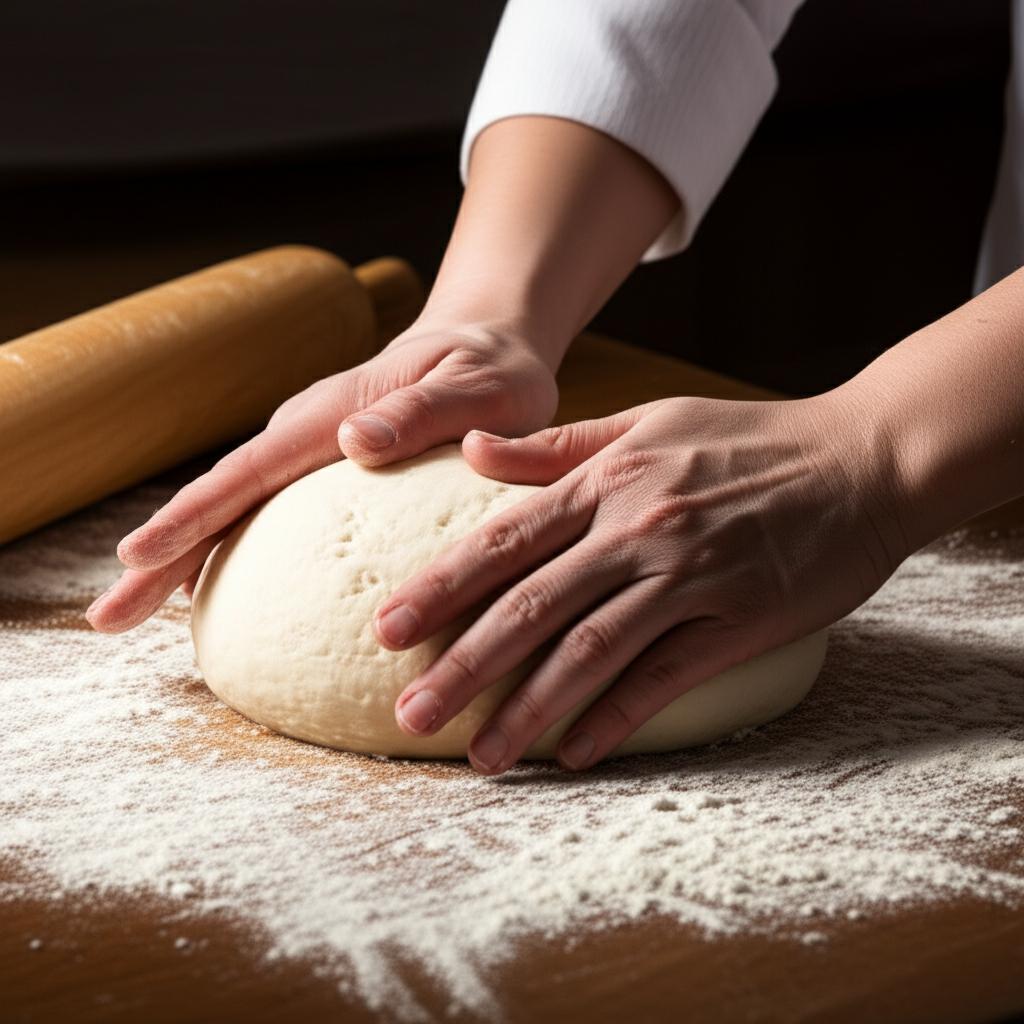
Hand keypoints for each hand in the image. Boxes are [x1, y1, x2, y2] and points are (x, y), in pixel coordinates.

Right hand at [86, 319, 558, 631]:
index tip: (139, 556)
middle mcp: (310, 430)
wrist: (486, 345)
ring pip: (236, 505)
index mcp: (336, 413)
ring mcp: (311, 450)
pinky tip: (204, 584)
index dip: (194, 514)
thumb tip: (354, 441)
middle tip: (107, 616)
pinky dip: (226, 545)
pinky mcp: (323, 469)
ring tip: (133, 609)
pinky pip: (264, 510)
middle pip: (224, 494)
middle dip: (163, 552)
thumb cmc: (491, 370)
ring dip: (182, 555)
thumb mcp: (478, 387)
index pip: (252, 470)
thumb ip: (423, 412)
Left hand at [376, 392, 909, 773]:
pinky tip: (574, 752)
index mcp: (609, 480)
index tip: (386, 630)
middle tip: (408, 715)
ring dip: (528, 710)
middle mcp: (639, 530)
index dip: (440, 587)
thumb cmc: (748, 439)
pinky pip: (665, 678)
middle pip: (531, 607)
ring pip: (590, 653)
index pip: (504, 539)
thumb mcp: (649, 421)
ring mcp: (690, 578)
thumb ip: (559, 445)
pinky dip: (616, 717)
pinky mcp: (740, 622)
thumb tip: (472, 451)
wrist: (863, 458)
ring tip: (480, 756)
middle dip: (463, 665)